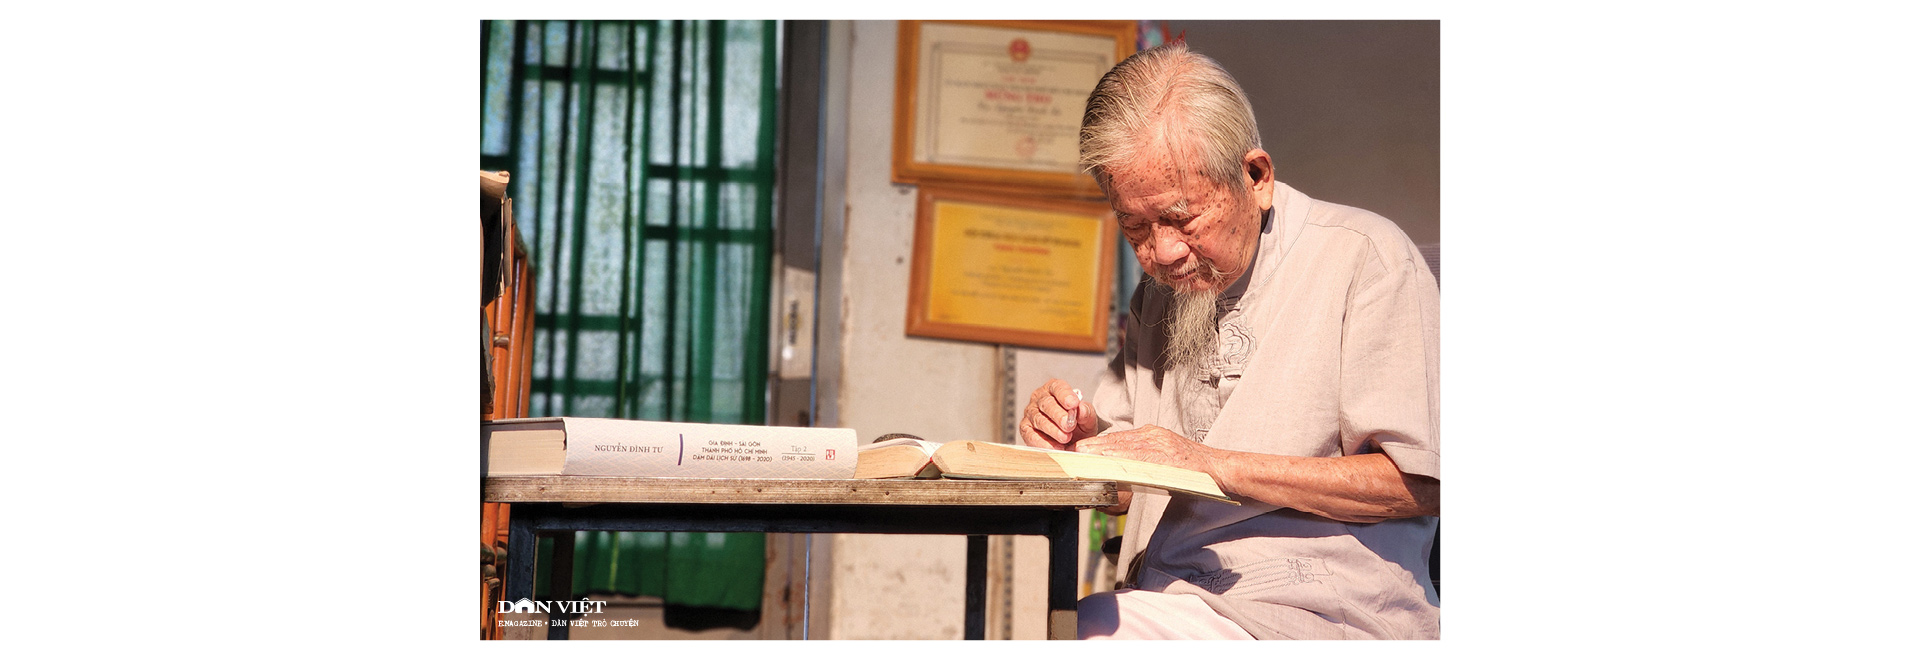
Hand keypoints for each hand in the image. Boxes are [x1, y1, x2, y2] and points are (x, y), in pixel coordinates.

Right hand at [1018, 379, 1096, 449]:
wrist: (1073, 441)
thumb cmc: (1079, 425)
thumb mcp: (1088, 417)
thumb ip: (1086, 412)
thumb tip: (1081, 409)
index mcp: (1055, 389)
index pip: (1058, 387)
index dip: (1065, 395)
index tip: (1074, 404)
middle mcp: (1040, 398)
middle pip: (1047, 404)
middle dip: (1059, 415)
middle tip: (1069, 425)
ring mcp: (1031, 413)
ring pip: (1039, 419)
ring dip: (1052, 430)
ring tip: (1065, 438)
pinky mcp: (1025, 429)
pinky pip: (1031, 435)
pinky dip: (1043, 443)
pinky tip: (1055, 447)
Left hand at [1072, 425, 1222, 482]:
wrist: (1219, 468)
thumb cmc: (1193, 468)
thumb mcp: (1165, 456)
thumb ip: (1144, 458)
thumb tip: (1122, 470)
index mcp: (1153, 434)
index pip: (1120, 438)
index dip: (1100, 444)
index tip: (1083, 448)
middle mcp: (1154, 435)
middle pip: (1118, 440)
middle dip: (1096, 446)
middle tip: (1076, 451)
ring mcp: (1161, 444)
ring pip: (1126, 447)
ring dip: (1103, 452)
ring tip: (1086, 456)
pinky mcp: (1167, 455)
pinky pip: (1140, 458)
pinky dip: (1123, 459)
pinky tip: (1110, 462)